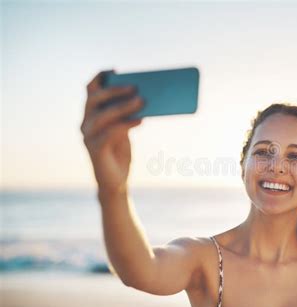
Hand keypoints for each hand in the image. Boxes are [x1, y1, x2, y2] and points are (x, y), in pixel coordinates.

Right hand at [80, 70, 143, 194]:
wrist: (116, 181)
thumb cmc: (120, 152)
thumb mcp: (124, 128)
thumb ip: (128, 113)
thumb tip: (145, 96)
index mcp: (91, 114)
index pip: (90, 90)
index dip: (100, 77)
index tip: (115, 70)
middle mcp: (86, 122)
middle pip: (95, 99)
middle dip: (115, 90)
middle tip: (136, 87)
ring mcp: (88, 136)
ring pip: (103, 115)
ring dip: (124, 106)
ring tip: (143, 101)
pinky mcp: (95, 149)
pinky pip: (111, 132)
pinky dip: (126, 124)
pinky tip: (141, 120)